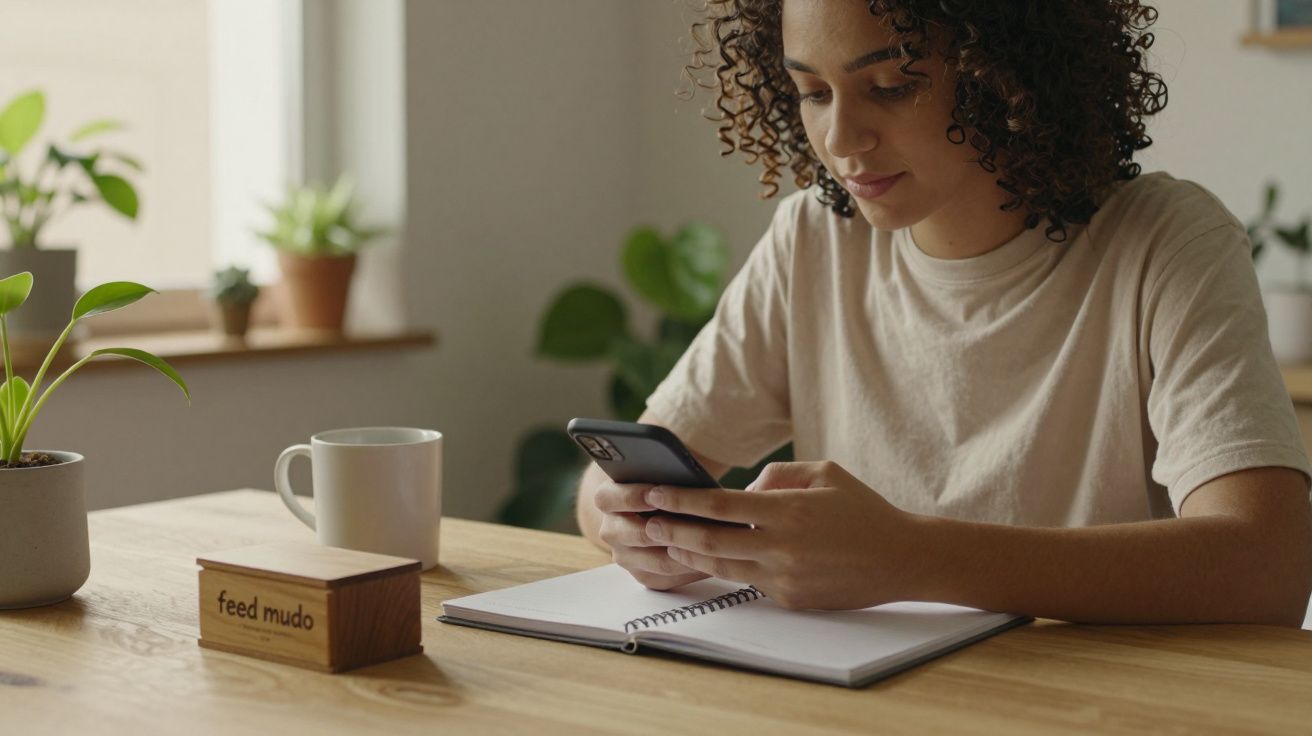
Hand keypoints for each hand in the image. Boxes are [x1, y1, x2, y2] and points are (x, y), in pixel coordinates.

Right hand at [593, 479, 708, 589]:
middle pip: (635, 536)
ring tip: (715, 545)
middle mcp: (612, 531)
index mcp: (607, 499)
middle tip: (691, 524)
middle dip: (665, 530)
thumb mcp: (658, 472)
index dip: (633, 496)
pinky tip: (716, 559)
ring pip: (658, 562)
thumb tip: (687, 473)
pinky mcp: (645, 575)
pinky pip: (671, 578)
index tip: (656, 493)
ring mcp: (626, 557)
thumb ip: (665, 472)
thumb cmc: (660, 482)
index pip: (609, 499)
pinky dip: (693, 569)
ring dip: (687, 553)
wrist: (653, 508)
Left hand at [642, 461, 923, 609]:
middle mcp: (782, 547)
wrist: (901, 559)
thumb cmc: (863, 510)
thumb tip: (743, 489)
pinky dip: (726, 569)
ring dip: (690, 554)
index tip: (654, 492)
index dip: (682, 499)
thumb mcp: (824, 473)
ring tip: (667, 541)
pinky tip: (707, 559)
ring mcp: (785, 578)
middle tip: (647, 522)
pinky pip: (750, 582)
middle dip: (673, 530)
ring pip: (723, 567)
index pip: (720, 505)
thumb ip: (778, 476)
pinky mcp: (790, 599)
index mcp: (788, 511)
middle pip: (711, 541)